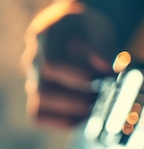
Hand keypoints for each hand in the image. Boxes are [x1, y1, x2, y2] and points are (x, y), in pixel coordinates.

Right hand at [23, 2, 118, 127]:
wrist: (81, 31)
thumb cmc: (89, 29)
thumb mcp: (99, 27)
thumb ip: (102, 43)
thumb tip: (105, 65)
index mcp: (45, 38)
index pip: (51, 64)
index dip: (77, 76)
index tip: (102, 77)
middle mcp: (34, 60)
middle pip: (43, 91)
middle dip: (78, 99)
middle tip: (104, 97)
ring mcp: (35, 79)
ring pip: (40, 106)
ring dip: (73, 111)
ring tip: (98, 106)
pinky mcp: (41, 96)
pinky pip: (41, 116)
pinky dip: (64, 121)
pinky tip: (87, 115)